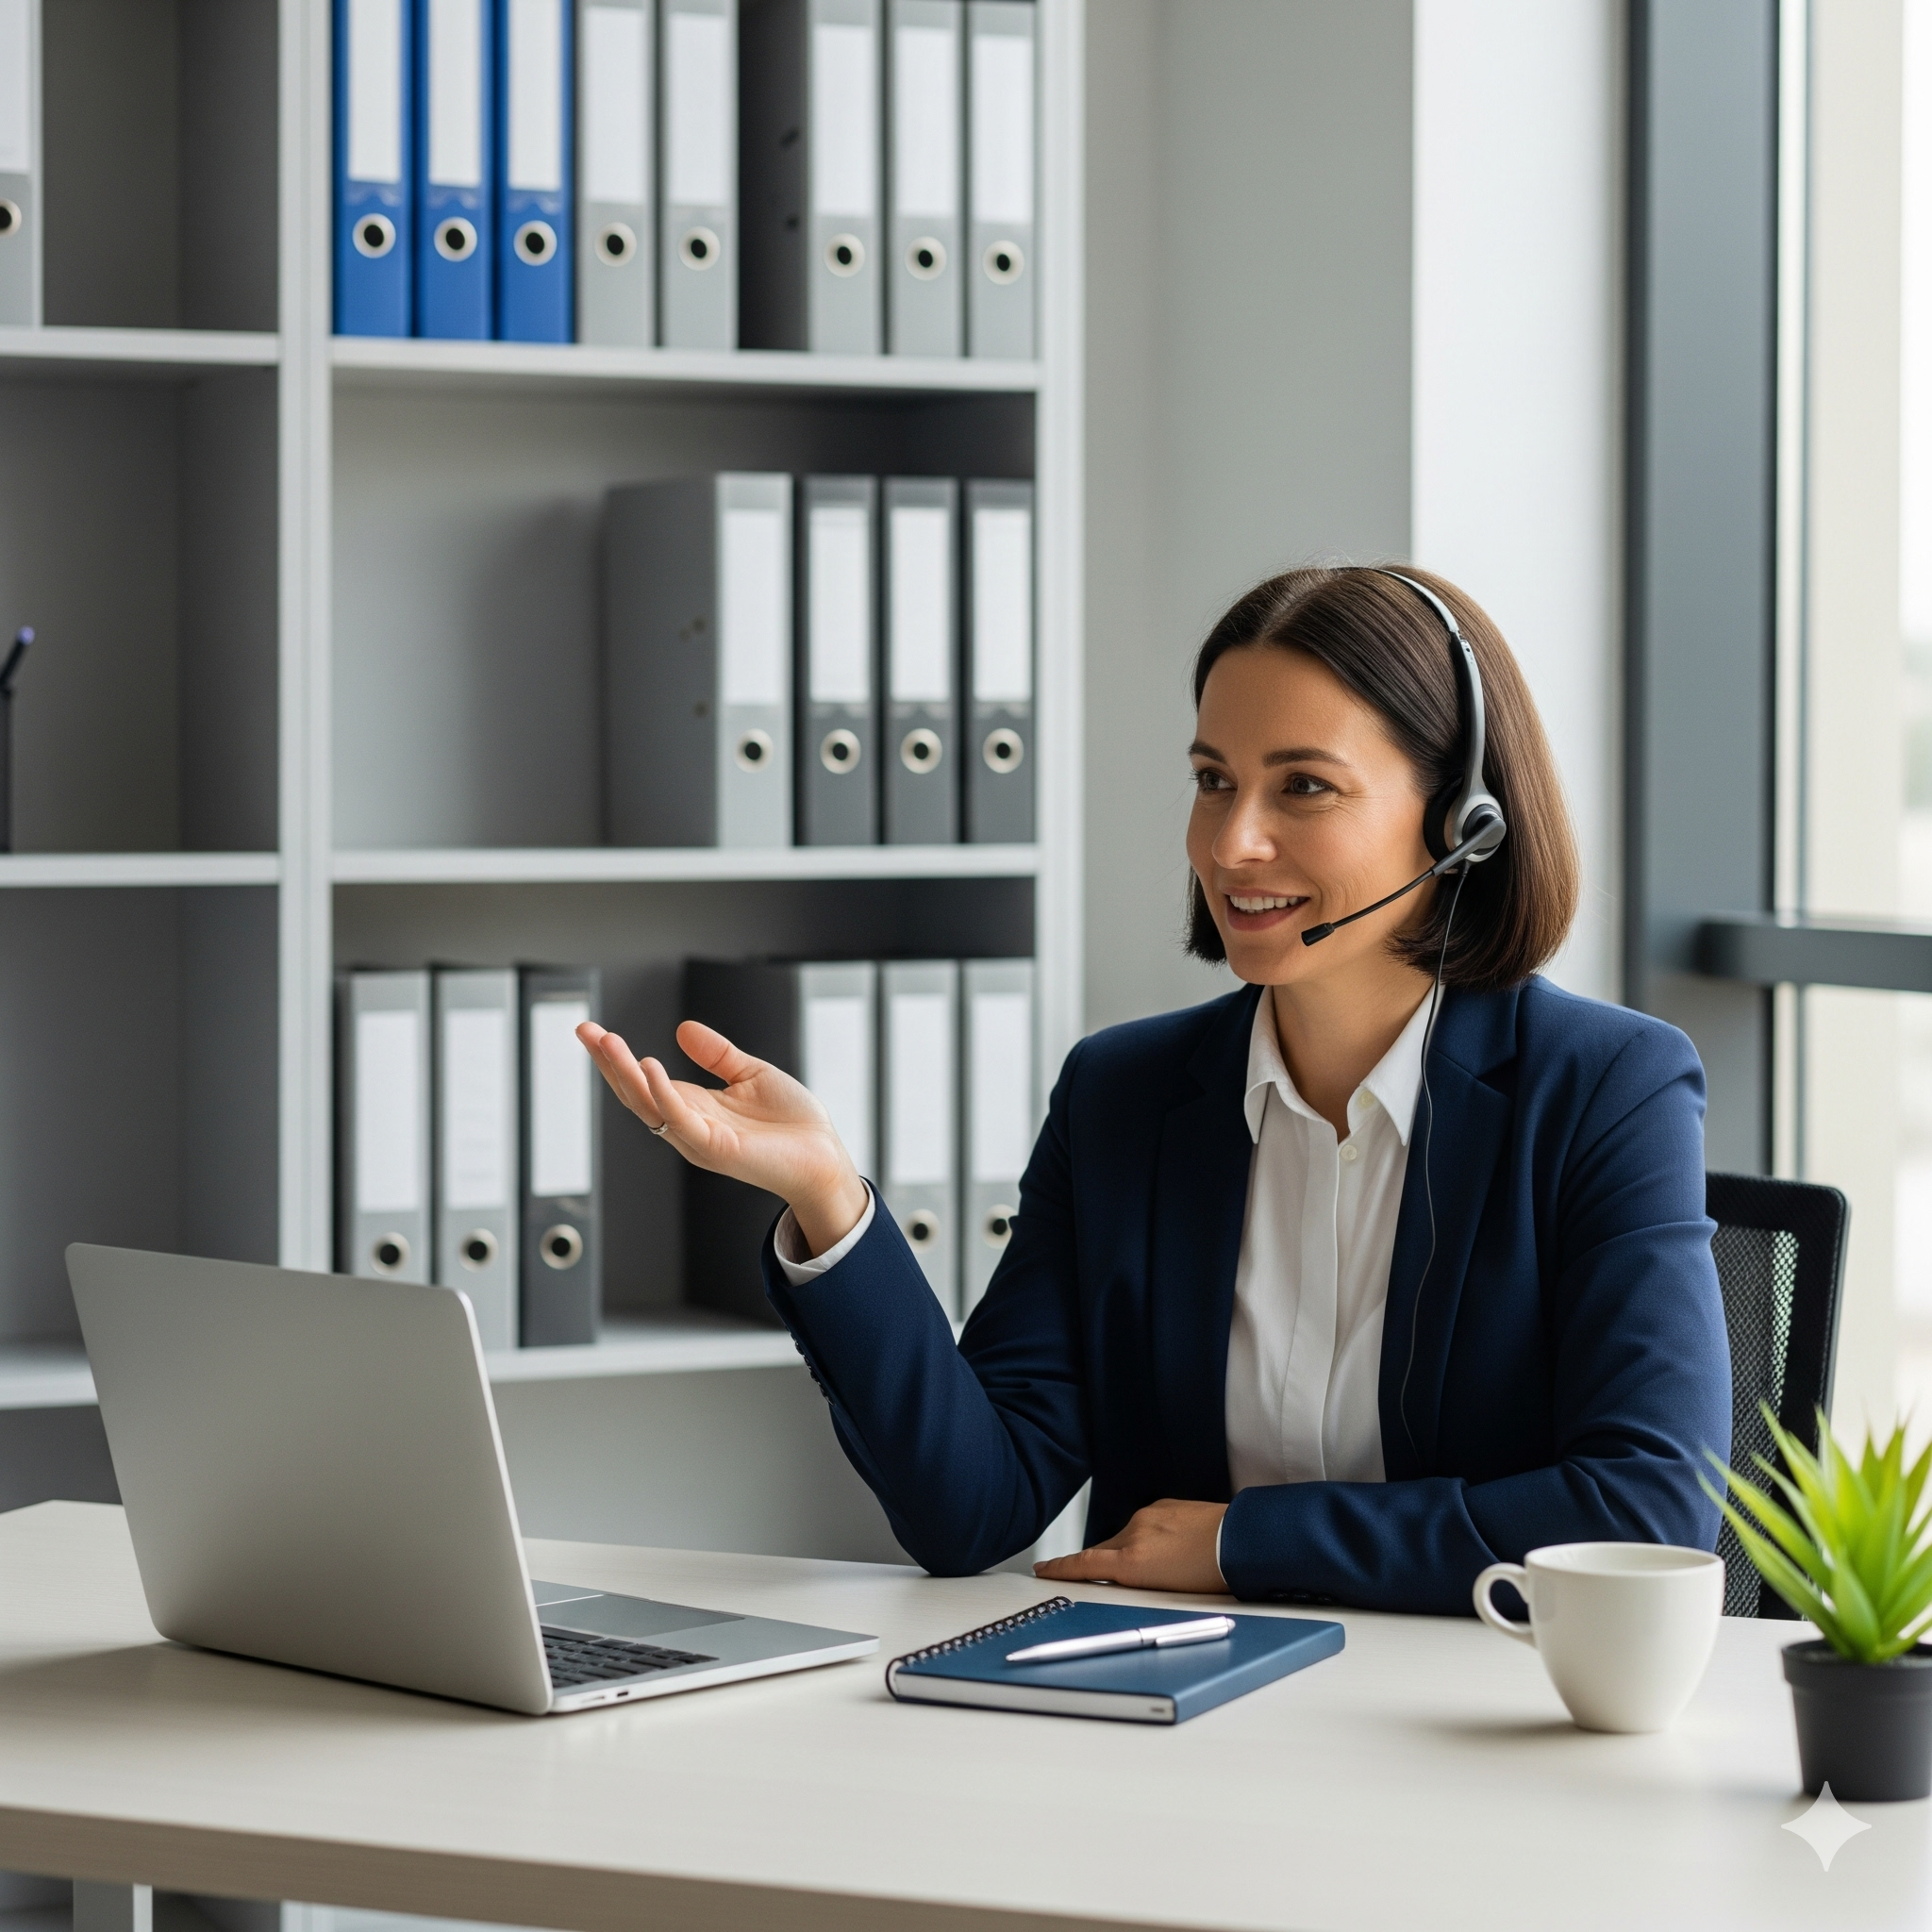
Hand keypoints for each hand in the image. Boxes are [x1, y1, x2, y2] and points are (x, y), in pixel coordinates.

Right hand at [577, 1019, 868, 1256]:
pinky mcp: (715, 1148)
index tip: (594, 1031)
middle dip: (607, 1062)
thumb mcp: (750, 1075)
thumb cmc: (792, 1125)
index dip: (617, 1057)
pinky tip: (649, 1065)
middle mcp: (688, 1125)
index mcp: (694, 1107)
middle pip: (634, 1093)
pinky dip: (663, 1093)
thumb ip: (717, 1054)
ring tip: (606, 1041)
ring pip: (649, 1105)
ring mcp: (698, 1139)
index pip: (643, 1081)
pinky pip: (680, 1119)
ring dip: (624, 1073)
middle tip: (584, 1030)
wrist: (824, 1158)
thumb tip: (683, 1028)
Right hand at [1034, 1499, 1230, 1594]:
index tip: (1041, 1569)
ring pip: (1126, 1538)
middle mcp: (1136, 1533)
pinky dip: (1150, 1538)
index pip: (1084, 1565)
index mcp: (1133, 1561)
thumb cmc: (1215, 1575)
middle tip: (1094, 1580)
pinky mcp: (1166, 1506)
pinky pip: (1146, 1525)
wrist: (1244, 1541)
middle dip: (1096, 1565)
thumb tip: (1123, 1585)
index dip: (1060, 1568)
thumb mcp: (1167, 1595)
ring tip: (1158, 1572)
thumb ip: (1137, 1587)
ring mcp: (1151, 1516)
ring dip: (1132, 1553)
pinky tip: (1171, 1550)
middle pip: (1102, 1551)